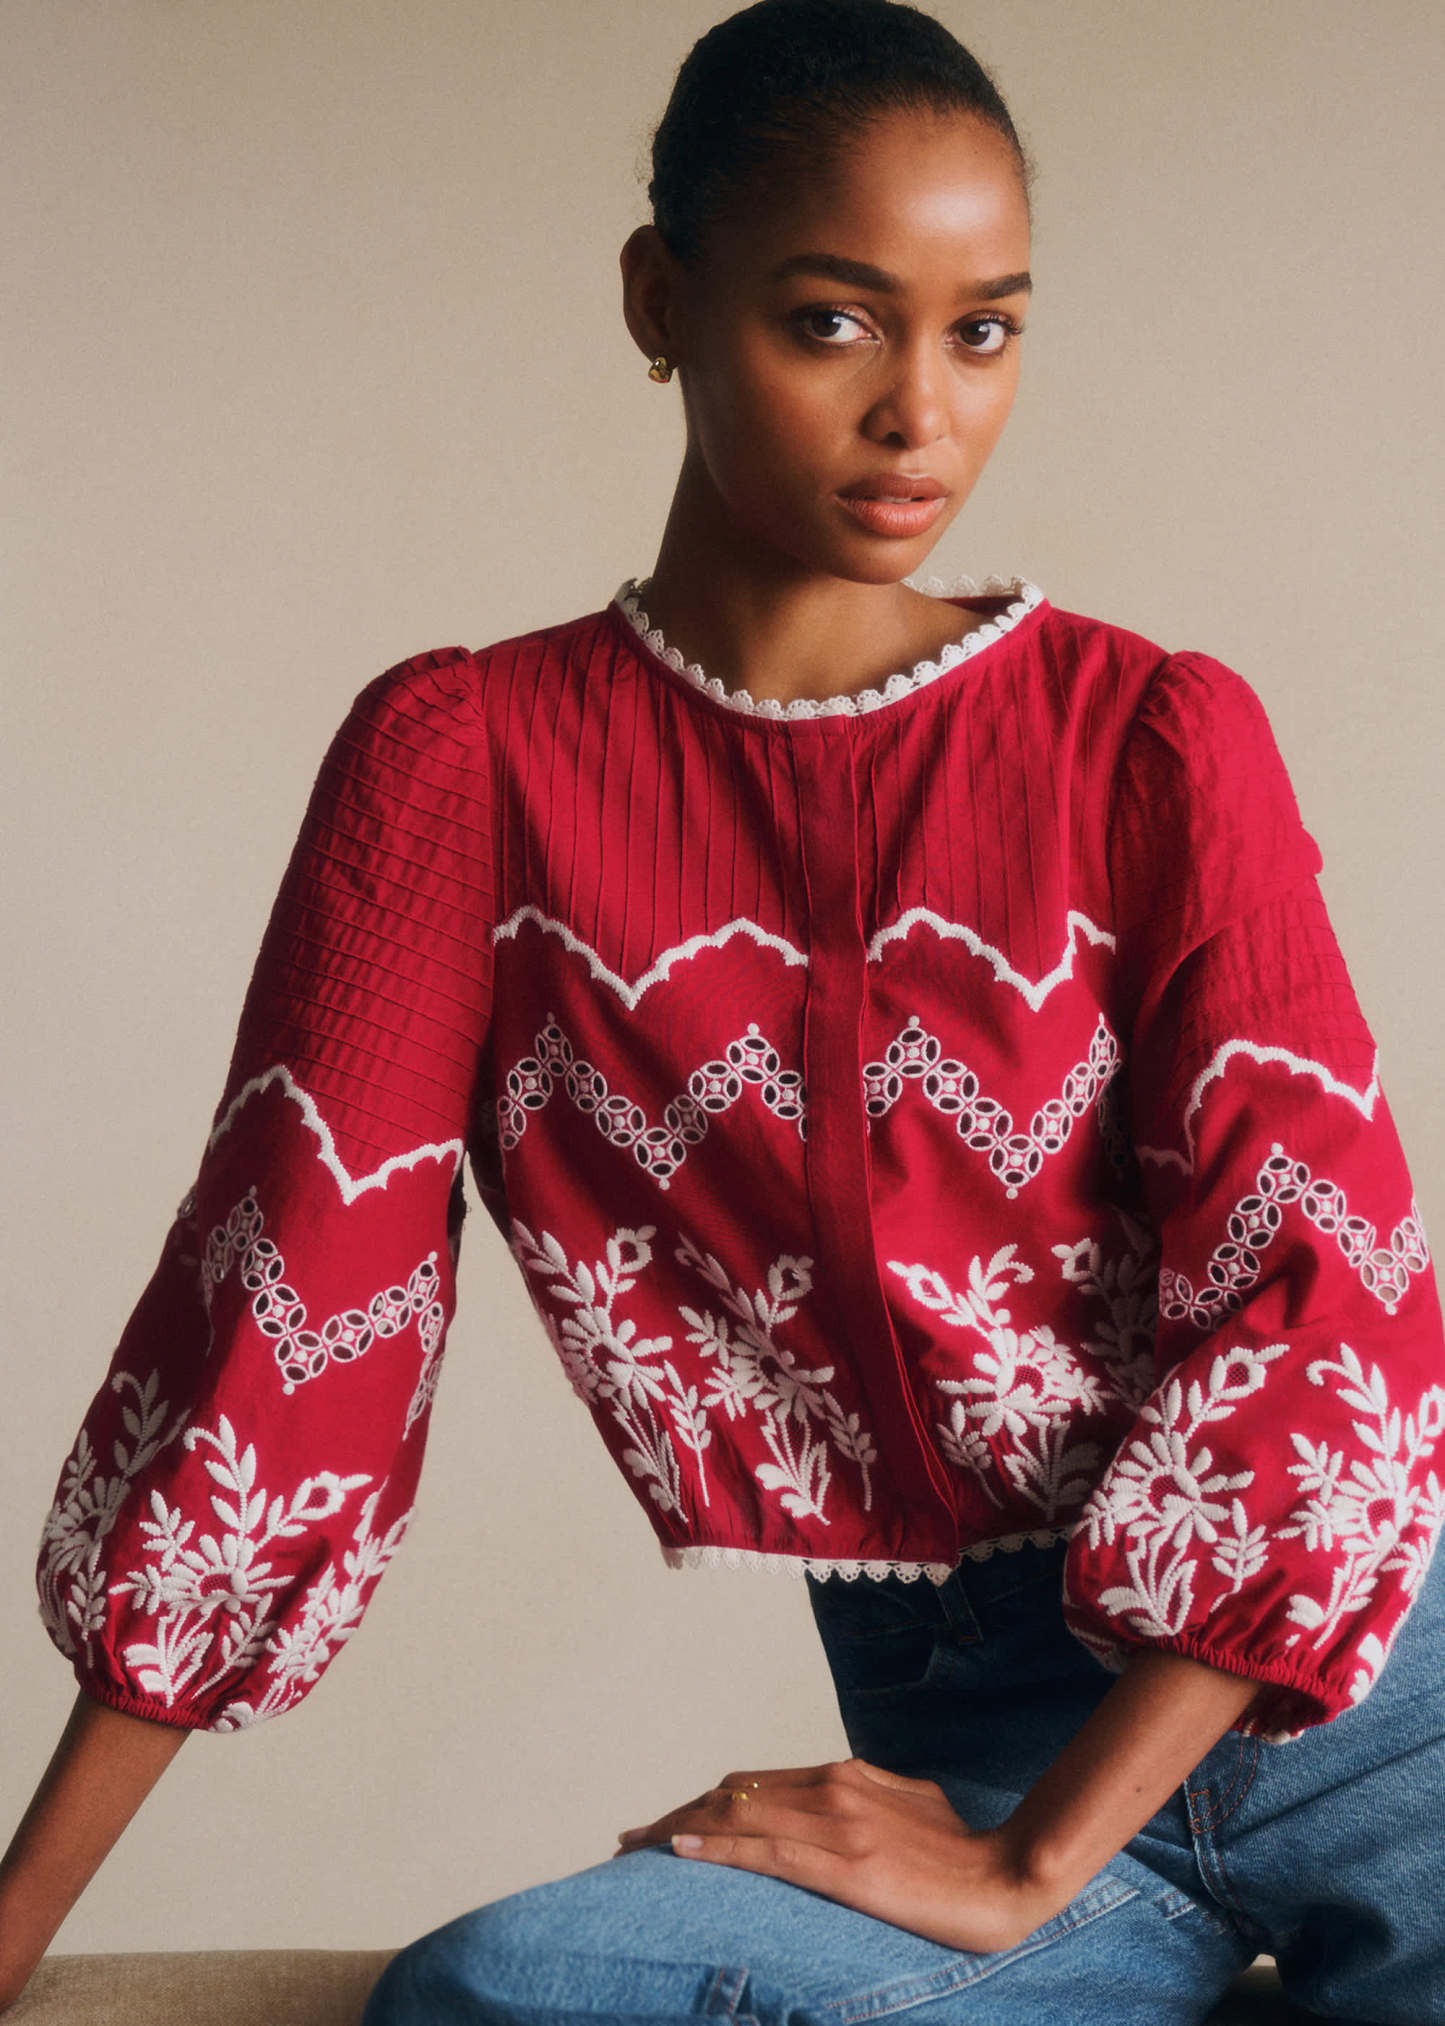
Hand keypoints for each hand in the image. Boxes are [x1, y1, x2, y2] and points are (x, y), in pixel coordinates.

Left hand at [613, 1757, 1065, 1954]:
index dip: (703, 1802)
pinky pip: (765, 1852)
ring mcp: (837, 1823)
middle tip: (632, 1840)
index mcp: (845, 1774)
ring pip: (738, 1816)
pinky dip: (717, 1848)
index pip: (754, 1783)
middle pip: (732, 1794)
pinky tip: (681, 1851)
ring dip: (680, 1830)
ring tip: (637, 1850)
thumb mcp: (909, 1804)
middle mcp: (833, 1787)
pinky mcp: (843, 1865)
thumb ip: (866, 1798)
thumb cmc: (962, 1848)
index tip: (667, 1822)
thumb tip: (835, 1803)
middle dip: (676, 1815)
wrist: (1004, 1878)